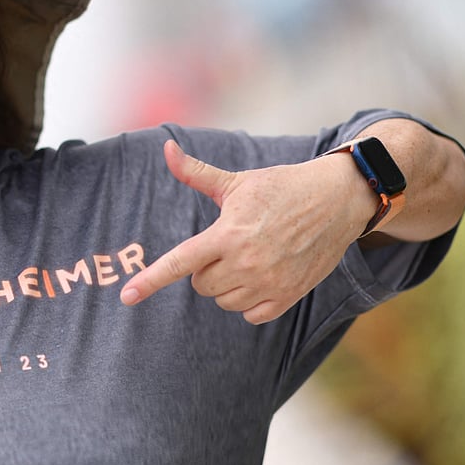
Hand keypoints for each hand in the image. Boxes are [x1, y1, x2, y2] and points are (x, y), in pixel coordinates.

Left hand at [120, 140, 366, 323]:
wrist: (337, 199)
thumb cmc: (281, 187)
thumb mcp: (236, 181)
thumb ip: (195, 172)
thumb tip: (166, 149)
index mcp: (228, 233)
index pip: (180, 262)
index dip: (150, 280)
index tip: (127, 296)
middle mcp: (246, 262)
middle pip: (200, 285)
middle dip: (206, 268)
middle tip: (228, 244)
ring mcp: (269, 282)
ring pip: (223, 300)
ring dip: (227, 284)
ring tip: (249, 256)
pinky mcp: (289, 297)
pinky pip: (251, 315)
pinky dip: (250, 301)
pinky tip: (262, 276)